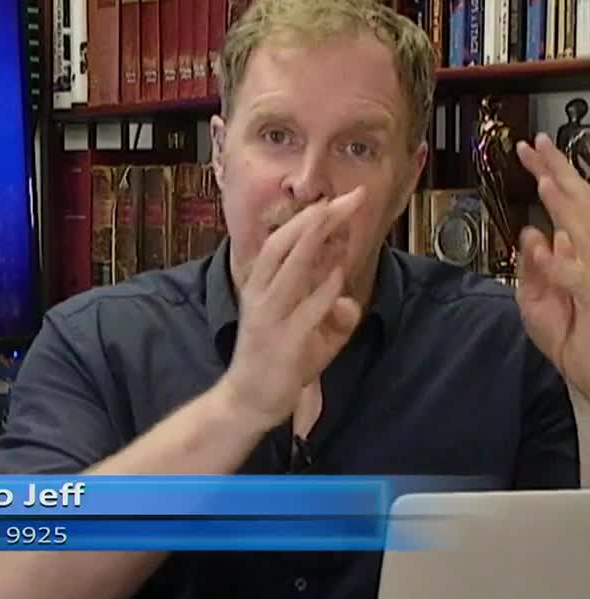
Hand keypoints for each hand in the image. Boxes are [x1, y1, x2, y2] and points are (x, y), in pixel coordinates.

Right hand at [221, 189, 366, 432]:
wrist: (248, 401)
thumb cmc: (276, 362)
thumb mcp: (306, 331)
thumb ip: (330, 312)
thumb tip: (348, 300)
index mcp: (260, 287)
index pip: (281, 243)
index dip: (308, 219)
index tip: (336, 200)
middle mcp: (260, 295)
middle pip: (284, 245)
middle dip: (317, 219)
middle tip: (348, 198)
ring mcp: (270, 317)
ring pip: (290, 268)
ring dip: (316, 240)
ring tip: (337, 216)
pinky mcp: (284, 342)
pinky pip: (306, 309)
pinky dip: (323, 289)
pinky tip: (339, 273)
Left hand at [515, 133, 589, 395]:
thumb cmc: (580, 348)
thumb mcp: (543, 307)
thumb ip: (537, 270)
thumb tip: (534, 234)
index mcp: (584, 258)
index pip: (571, 208)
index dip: (554, 176)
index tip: (532, 150)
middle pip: (583, 208)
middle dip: (559, 173)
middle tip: (535, 145)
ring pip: (589, 233)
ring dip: (568, 206)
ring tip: (547, 177)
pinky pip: (585, 278)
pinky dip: (568, 265)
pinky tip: (555, 241)